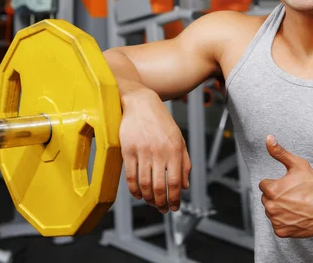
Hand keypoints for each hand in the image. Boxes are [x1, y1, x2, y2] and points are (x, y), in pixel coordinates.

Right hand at [119, 89, 190, 213]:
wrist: (140, 103)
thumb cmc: (161, 122)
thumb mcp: (179, 139)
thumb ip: (184, 162)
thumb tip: (185, 186)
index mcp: (174, 150)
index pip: (175, 182)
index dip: (174, 199)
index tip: (174, 207)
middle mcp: (159, 152)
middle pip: (159, 187)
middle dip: (161, 203)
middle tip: (162, 209)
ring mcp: (142, 151)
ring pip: (144, 184)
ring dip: (148, 198)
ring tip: (151, 202)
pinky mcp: (127, 150)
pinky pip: (130, 176)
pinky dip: (134, 190)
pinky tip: (138, 194)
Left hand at [259, 135, 312, 237]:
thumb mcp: (298, 165)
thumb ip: (280, 152)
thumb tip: (268, 138)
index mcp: (272, 189)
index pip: (264, 185)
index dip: (276, 183)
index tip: (289, 185)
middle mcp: (271, 206)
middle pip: (266, 198)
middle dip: (276, 196)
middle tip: (294, 195)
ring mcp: (276, 220)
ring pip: (271, 211)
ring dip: (280, 208)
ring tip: (296, 205)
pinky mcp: (281, 232)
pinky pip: (276, 224)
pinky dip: (284, 221)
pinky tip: (296, 215)